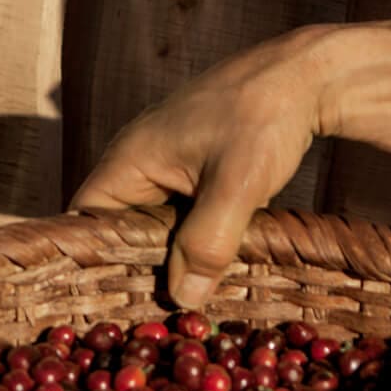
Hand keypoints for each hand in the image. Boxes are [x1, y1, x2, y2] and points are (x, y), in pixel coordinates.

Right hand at [72, 29, 338, 310]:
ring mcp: (168, 167)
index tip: (117, 302)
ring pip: (154, 226)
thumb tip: (184, 301)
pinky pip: (180, 216)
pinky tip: (213, 270)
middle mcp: (138, 163)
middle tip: (159, 313)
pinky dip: (193, 242)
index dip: (94, 260)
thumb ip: (207, 242)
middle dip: (138, 268)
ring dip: (170, 258)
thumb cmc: (264, 116)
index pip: (85, 220)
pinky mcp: (195, 172)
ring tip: (186, 300)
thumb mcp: (237, 184)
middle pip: (119, 229)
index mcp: (129, 159)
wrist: (306, 77)